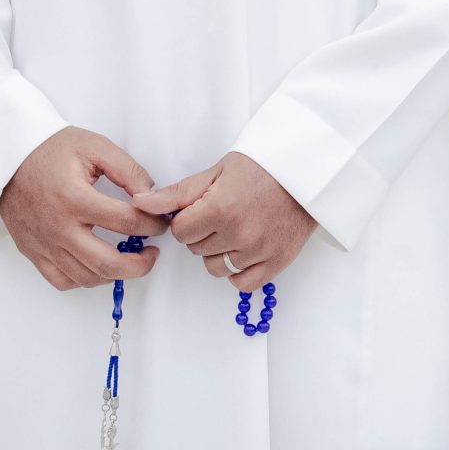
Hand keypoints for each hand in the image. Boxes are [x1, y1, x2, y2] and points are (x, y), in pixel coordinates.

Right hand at [0, 127, 166, 291]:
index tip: (161, 223)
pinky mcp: (34, 252)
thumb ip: (128, 170)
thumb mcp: (95, 147)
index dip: (152, 225)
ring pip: (87, 277)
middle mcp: (58, 227)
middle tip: (152, 254)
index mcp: (74, 198)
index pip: (126, 222)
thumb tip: (151, 195)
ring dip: (115, 274)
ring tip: (130, 260)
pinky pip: (62, 281)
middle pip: (108, 263)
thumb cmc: (50, 149)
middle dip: (140, 264)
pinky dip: (86, 280)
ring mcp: (44, 244)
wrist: (8, 157)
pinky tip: (99, 267)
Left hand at [132, 152, 317, 289]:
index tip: (202, 207)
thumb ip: (178, 193)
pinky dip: (238, 270)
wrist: (308, 172)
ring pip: (215, 267)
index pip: (181, 232)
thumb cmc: (262, 166)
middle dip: (203, 232)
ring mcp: (259, 251)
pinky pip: (241, 282)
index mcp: (220, 208)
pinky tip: (244, 249)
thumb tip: (140, 203)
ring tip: (235, 228)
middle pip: (196, 249)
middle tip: (222, 212)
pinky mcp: (276, 262)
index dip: (187, 218)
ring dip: (218, 252)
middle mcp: (239, 233)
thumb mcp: (217, 171)